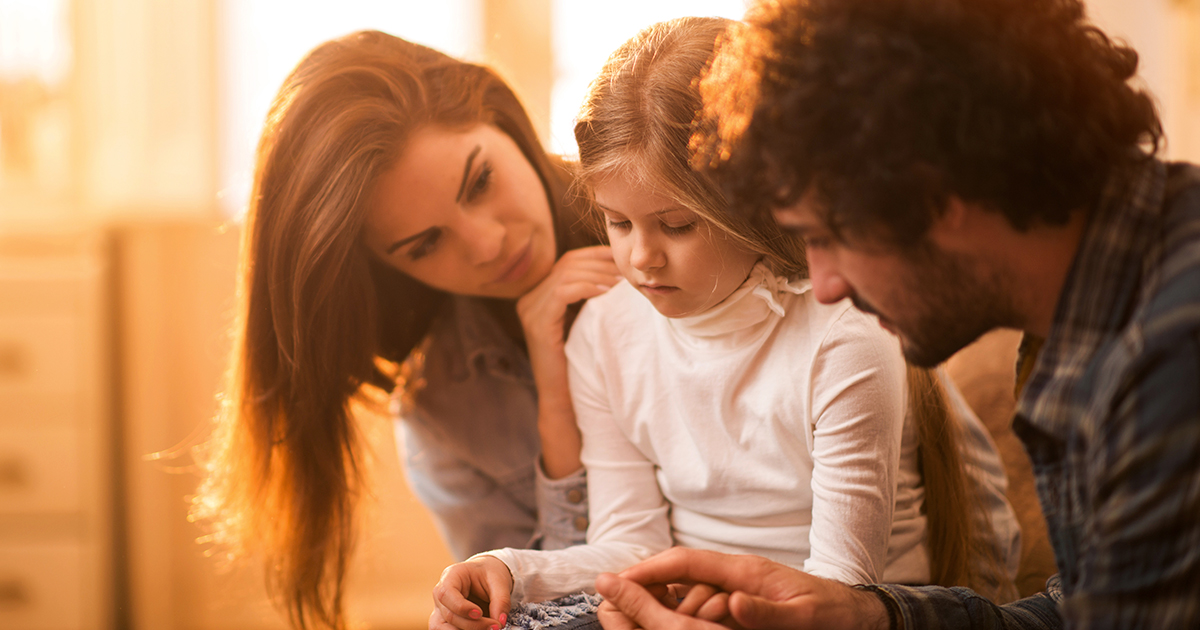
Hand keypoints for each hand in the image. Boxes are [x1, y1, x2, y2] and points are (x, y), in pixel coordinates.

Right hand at [431, 556, 513, 629]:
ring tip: (488, 629)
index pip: (446, 594)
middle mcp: (441, 594)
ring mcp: (441, 609)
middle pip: (449, 615)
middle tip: (495, 626)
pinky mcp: (445, 621)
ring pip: (444, 628)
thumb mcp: (499, 581)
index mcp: (451, 576)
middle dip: (473, 625)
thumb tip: (500, 621)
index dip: (462, 607)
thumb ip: (501, 601)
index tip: (480, 613)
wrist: (487, 576)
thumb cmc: (489, 574)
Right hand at [516, 245, 618, 477]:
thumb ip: (589, 299)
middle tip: (626, 271)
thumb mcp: (583, 324)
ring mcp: (530, 310)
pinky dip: (587, 287)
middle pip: (567, 264)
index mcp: (537, 296)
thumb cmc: (578, 363)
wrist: (562, 399)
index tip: (622, 257)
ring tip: (620, 282)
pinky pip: (563, 292)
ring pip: (566, 274)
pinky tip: (606, 292)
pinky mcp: (537, 323)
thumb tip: (618, 274)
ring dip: (598, 274)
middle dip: (601, 263)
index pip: (568, 261)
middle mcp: (528, 300)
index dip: (595, 255)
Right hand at [594, 548, 889, 629]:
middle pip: (679, 573)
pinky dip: (684, 605)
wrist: (857, 613)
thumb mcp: (802, 618)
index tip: (617, 578)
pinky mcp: (741, 597)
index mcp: (744, 570)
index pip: (685, 561)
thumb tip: (729, 602)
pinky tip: (671, 618)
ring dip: (665, 598)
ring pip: (688, 588)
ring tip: (633, 612)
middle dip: (646, 582)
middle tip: (611, 597)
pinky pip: (702, 597)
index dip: (649, 568)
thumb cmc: (832, 614)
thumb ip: (764, 611)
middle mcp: (736, 572)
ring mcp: (738, 583)